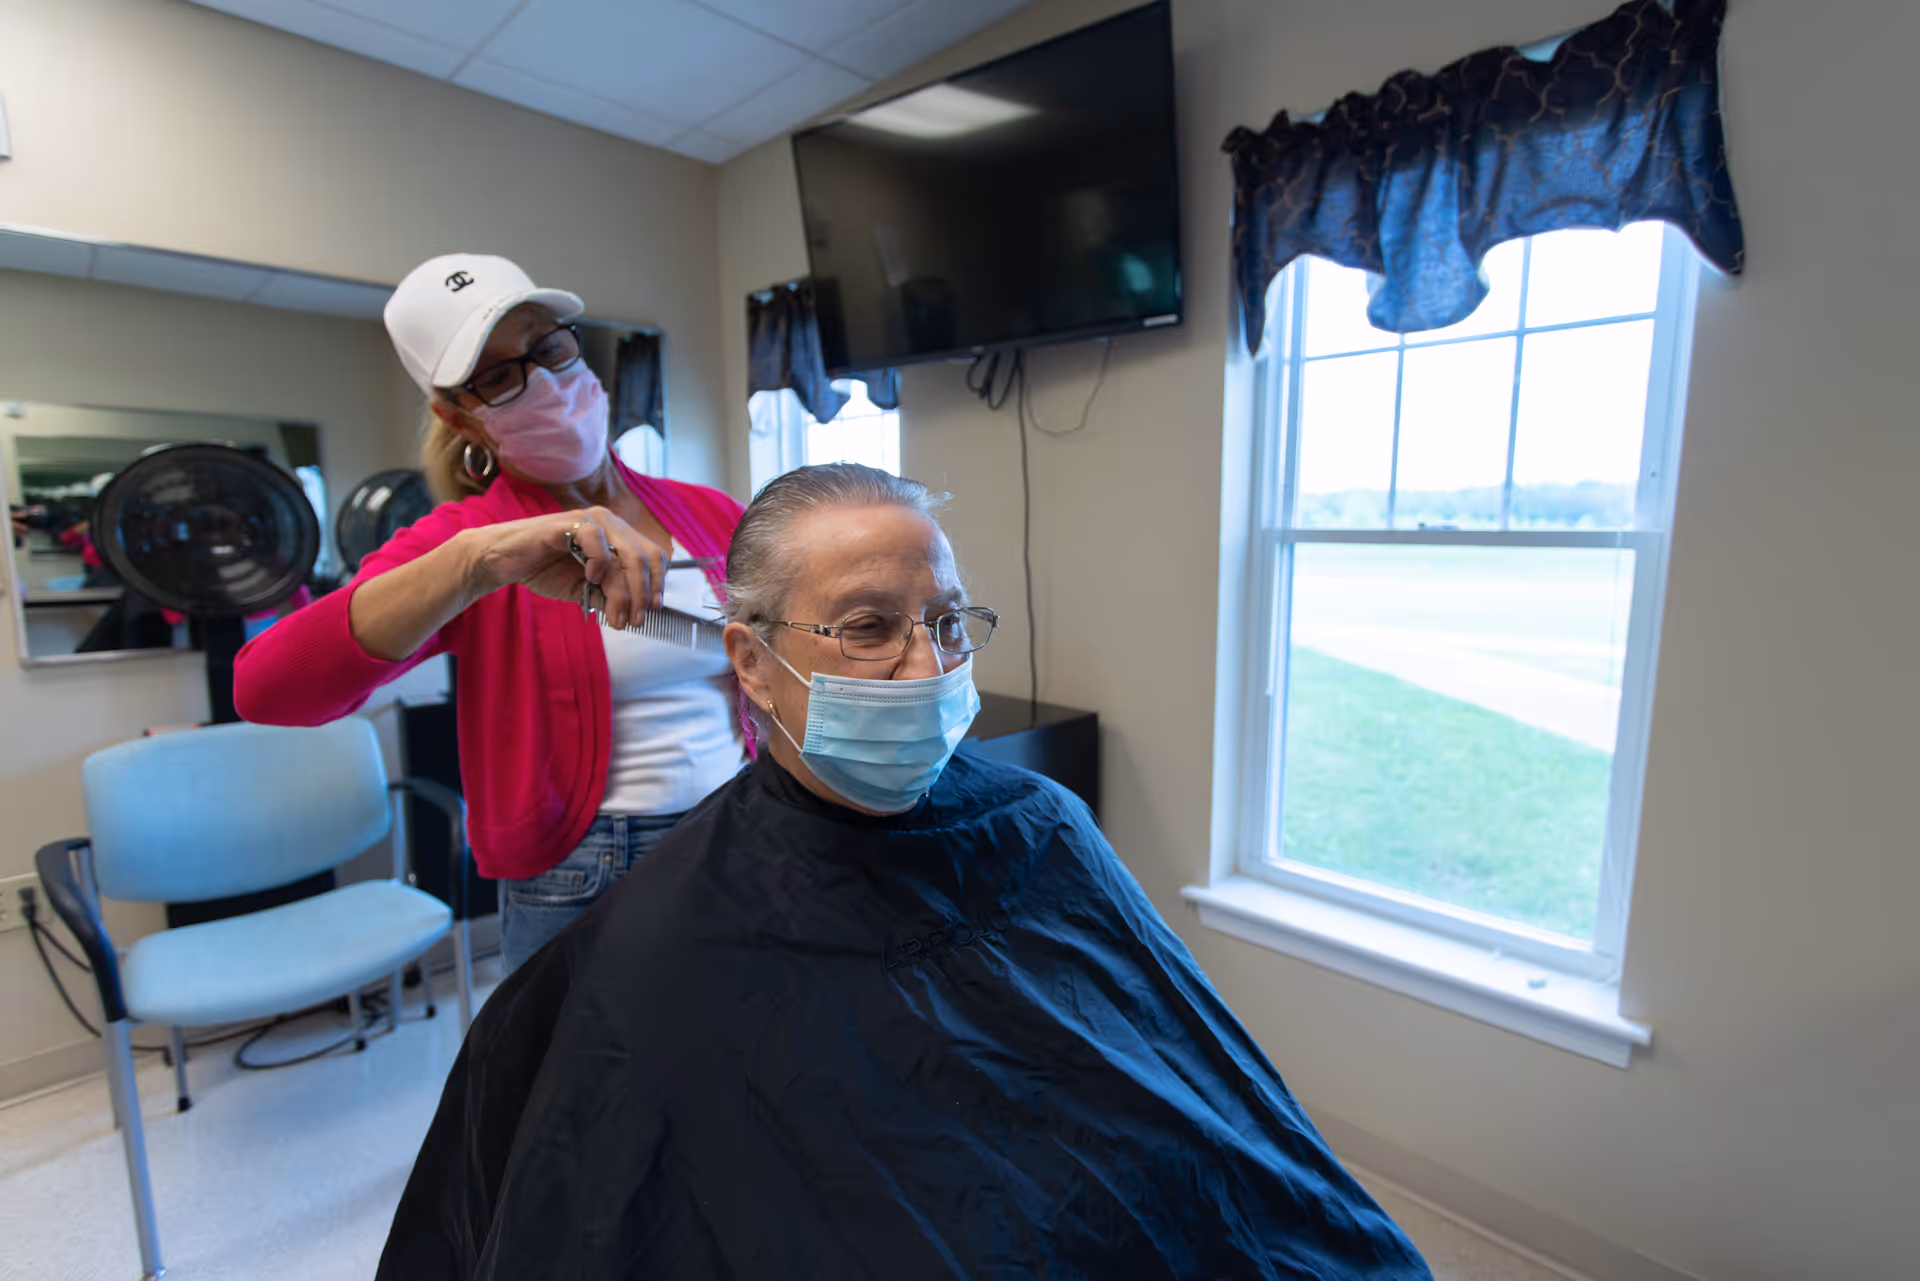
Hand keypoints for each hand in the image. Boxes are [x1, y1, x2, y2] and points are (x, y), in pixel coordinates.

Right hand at [465, 507, 666, 630]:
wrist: (504, 561)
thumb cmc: (544, 569)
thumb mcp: (586, 589)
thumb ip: (610, 596)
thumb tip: (636, 614)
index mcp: (617, 535)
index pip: (653, 555)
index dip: (658, 583)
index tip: (655, 608)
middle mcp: (609, 523)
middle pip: (645, 558)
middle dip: (643, 594)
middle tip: (635, 620)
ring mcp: (591, 520)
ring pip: (627, 555)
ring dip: (624, 592)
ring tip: (616, 616)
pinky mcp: (569, 522)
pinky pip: (598, 542)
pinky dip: (599, 565)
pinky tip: (590, 579)